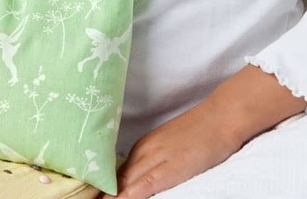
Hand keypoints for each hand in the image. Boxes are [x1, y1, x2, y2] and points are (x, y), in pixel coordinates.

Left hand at [98, 99, 244, 198]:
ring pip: (125, 181)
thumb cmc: (200, 130)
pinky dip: (128, 194)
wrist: (220, 116)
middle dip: (101, 191)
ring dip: (110, 194)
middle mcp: (145, 150)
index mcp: (144, 144)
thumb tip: (136, 173)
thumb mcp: (169, 142)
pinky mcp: (170, 168)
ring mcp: (156, 158)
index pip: (116, 169)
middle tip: (85, 198)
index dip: (103, 184)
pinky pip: (144, 185)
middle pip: (117, 176)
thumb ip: (152, 156)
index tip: (89, 193)